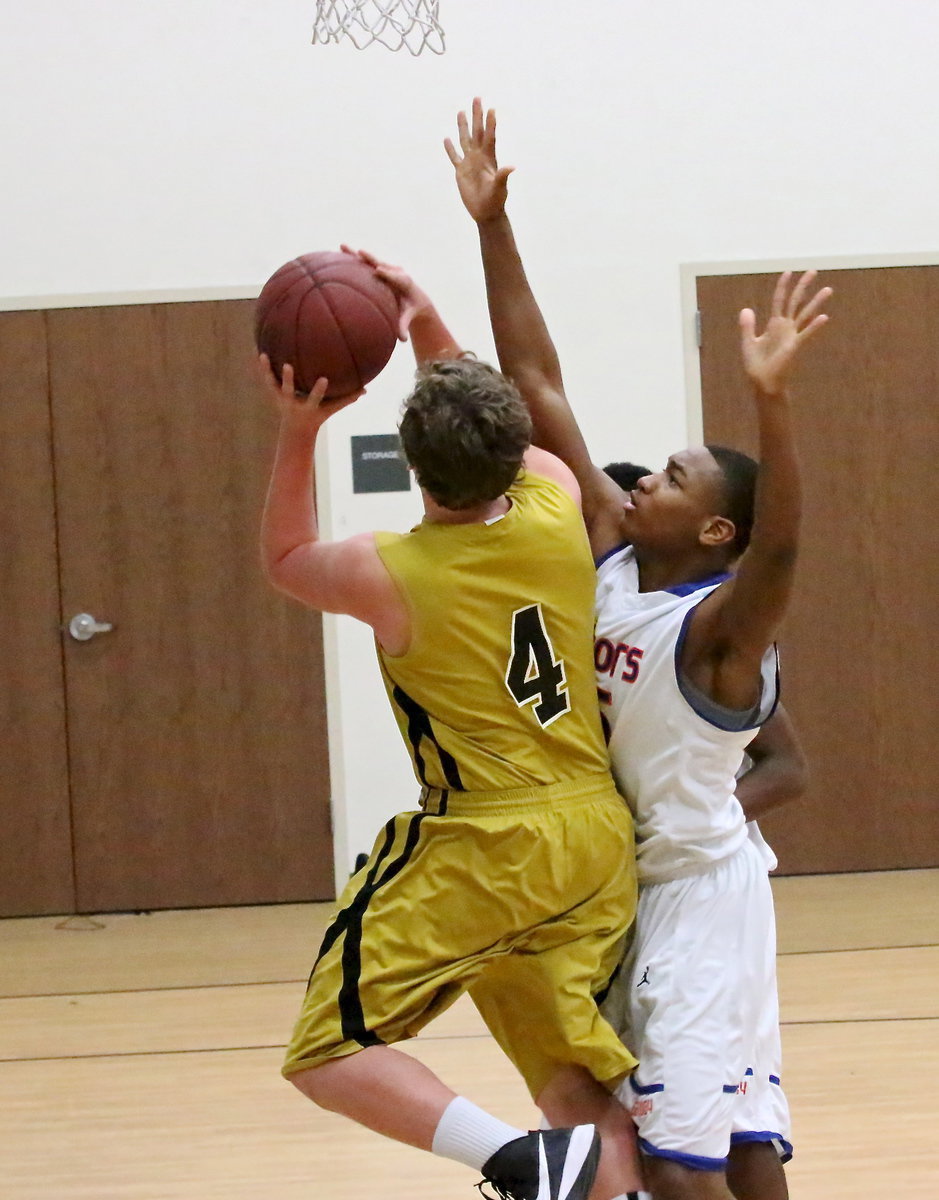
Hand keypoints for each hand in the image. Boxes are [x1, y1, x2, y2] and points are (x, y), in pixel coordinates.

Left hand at [257, 354, 362, 424]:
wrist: (296, 428)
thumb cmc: (318, 415)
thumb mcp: (332, 409)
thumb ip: (347, 399)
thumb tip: (366, 389)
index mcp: (308, 407)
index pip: (314, 398)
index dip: (318, 390)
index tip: (324, 379)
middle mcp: (292, 403)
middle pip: (289, 391)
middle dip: (288, 379)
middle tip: (287, 365)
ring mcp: (281, 398)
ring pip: (272, 383)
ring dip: (267, 370)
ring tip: (263, 355)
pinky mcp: (274, 392)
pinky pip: (267, 377)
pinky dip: (263, 366)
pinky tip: (258, 350)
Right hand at [340, 244, 432, 341]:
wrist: (415, 297)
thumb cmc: (410, 309)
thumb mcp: (408, 317)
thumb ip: (404, 326)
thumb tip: (403, 340)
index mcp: (404, 282)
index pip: (395, 277)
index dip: (387, 273)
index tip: (378, 270)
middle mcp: (395, 271)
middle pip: (381, 262)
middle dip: (370, 258)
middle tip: (360, 252)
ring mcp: (385, 267)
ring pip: (370, 259)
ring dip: (355, 253)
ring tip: (342, 246)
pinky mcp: (378, 267)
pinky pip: (364, 263)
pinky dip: (352, 258)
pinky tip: (337, 253)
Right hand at [444, 97, 514, 222]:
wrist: (486, 213)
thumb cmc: (495, 201)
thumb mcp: (500, 188)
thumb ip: (503, 176)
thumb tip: (512, 167)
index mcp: (489, 159)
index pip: (489, 137)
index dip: (490, 123)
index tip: (491, 108)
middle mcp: (479, 157)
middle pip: (477, 132)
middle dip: (477, 115)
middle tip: (477, 98)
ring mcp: (469, 163)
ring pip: (465, 140)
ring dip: (463, 126)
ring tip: (461, 111)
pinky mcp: (461, 172)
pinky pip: (454, 157)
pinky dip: (450, 149)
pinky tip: (447, 139)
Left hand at [739, 271, 831, 395]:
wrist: (762, 381)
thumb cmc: (757, 364)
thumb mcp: (748, 342)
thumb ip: (747, 326)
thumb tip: (746, 309)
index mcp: (774, 324)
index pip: (779, 300)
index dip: (783, 286)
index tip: (788, 272)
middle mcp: (785, 326)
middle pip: (796, 301)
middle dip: (803, 286)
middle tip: (813, 271)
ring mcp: (791, 335)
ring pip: (805, 314)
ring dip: (816, 302)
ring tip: (828, 289)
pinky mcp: (794, 346)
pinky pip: (806, 334)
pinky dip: (814, 326)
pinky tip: (824, 317)